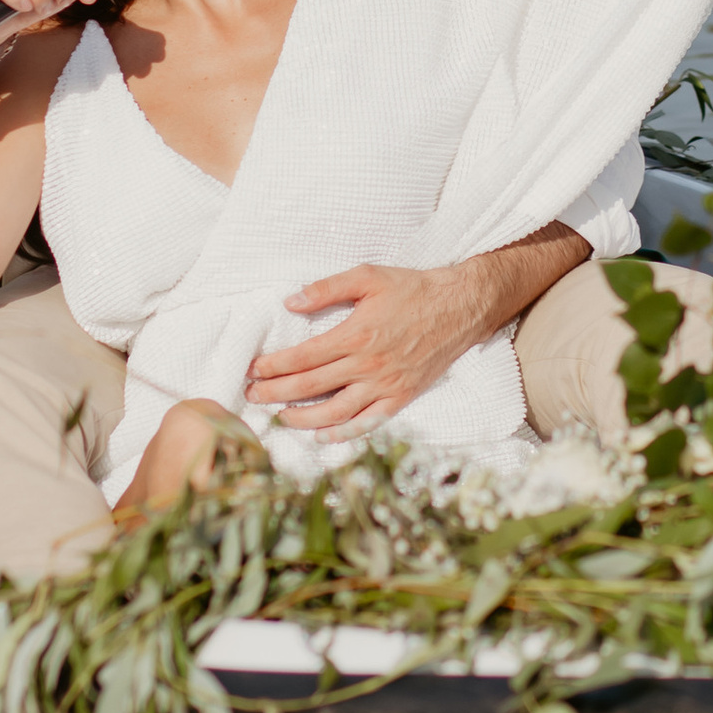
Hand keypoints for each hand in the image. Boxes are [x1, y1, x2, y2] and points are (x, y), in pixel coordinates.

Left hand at [242, 258, 490, 435]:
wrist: (460, 307)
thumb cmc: (413, 289)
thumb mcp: (368, 277)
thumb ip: (327, 289)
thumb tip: (291, 301)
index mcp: (356, 335)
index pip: (304, 357)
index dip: (274, 366)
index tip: (254, 370)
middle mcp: (368, 365)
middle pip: (312, 387)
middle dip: (276, 393)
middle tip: (252, 396)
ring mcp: (385, 386)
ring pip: (336, 412)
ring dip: (303, 418)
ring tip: (279, 417)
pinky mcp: (401, 397)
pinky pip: (367, 423)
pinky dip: (343, 433)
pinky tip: (323, 436)